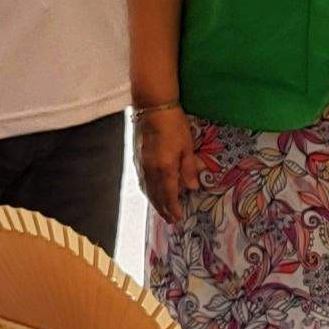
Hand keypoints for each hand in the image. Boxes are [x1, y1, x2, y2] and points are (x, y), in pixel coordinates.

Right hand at [135, 107, 196, 226]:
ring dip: (154, 202)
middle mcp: (150, 170)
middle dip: (163, 209)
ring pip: (147, 189)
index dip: (173, 207)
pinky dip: (147, 190)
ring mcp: (141, 164)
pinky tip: (151, 192)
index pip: (169, 194)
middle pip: (156, 195)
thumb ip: (188, 169)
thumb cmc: (174, 125)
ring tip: (161, 210)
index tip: (178, 218)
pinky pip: (142, 180)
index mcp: (165, 168)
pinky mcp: (137, 158)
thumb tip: (191, 188)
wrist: (153, 108)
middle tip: (170, 220)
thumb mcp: (187, 147)